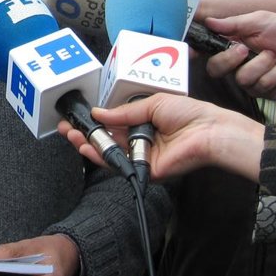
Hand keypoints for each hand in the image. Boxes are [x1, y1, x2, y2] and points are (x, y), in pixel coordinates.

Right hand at [58, 94, 263, 181]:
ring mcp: (142, 158)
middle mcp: (141, 142)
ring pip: (109, 155)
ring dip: (88, 146)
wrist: (209, 131)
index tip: (79, 118)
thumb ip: (122, 113)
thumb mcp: (151, 104)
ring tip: (72, 136)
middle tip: (66, 129)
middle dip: (85, 135)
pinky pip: (120, 166)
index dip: (95, 123)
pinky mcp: (145, 171)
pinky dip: (102, 158)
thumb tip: (99, 113)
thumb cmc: (190, 114)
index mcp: (144, 125)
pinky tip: (87, 149)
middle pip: (107, 142)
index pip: (113, 126)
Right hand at [201, 12, 275, 97]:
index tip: (191, 51)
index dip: (195, 52)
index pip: (208, 50)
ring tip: (275, 57)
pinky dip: (275, 74)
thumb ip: (234, 24)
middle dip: (229, 59)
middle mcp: (238, 64)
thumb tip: (209, 21)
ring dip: (262, 64)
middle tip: (245, 49)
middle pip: (215, 69)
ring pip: (241, 78)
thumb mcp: (261, 20)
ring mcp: (250, 80)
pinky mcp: (264, 93)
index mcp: (233, 44)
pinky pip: (260, 86)